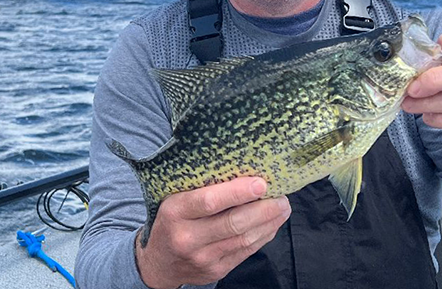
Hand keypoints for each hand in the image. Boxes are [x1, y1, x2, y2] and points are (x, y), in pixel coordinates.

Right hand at [135, 177, 290, 288]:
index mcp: (175, 212)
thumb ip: (202, 187)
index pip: (209, 201)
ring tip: (283, 207)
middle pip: (233, 223)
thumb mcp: (175, 198)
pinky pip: (246, 252)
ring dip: (269, 222)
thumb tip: (243, 170)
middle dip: (264, 209)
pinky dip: (263, 236)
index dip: (238, 192)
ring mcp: (203, 258)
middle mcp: (187, 237)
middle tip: (282, 195)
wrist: (158, 263)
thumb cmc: (172, 220)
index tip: (261, 182)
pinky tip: (272, 224)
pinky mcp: (216, 271)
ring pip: (244, 240)